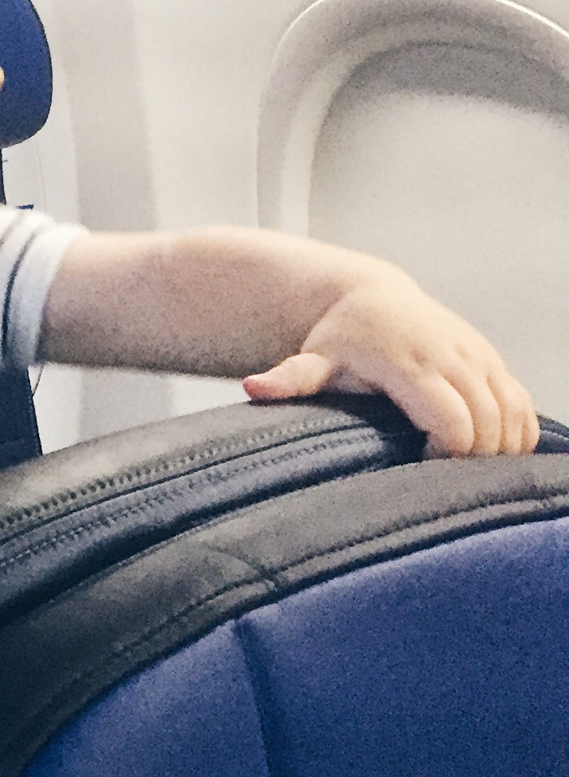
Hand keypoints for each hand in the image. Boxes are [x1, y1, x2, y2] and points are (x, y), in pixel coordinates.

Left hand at [243, 275, 538, 456]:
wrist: (367, 296)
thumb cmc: (337, 340)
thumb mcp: (311, 360)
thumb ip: (289, 378)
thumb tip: (253, 386)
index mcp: (409, 364)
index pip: (451, 423)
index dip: (446, 456)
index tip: (421, 470)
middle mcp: (452, 356)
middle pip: (488, 425)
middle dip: (474, 461)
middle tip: (442, 480)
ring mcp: (478, 356)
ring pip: (512, 414)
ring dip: (500, 449)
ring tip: (464, 470)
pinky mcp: (492, 357)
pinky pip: (522, 402)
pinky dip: (518, 431)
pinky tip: (494, 451)